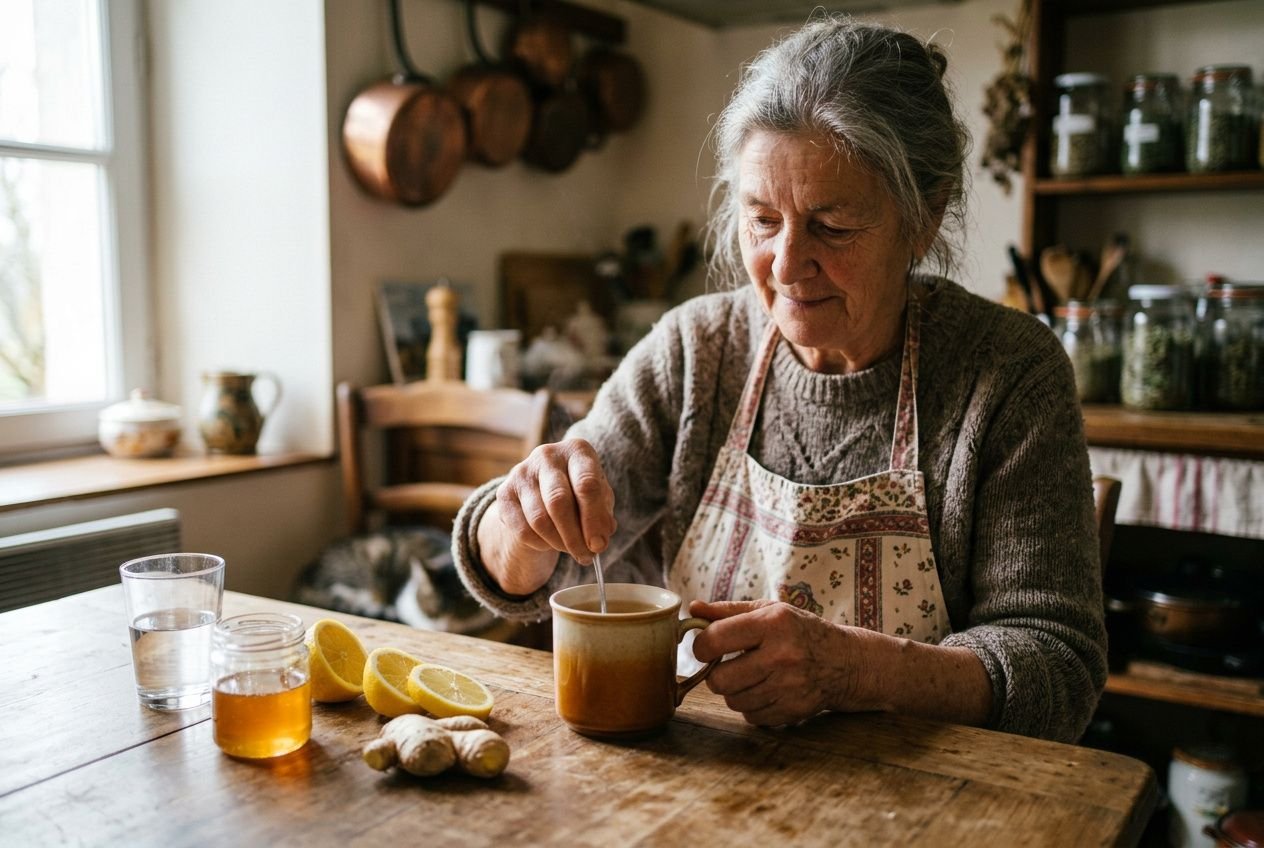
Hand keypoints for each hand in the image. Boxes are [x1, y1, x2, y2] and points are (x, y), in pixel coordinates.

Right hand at [495, 438, 615, 566]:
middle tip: (585, 556)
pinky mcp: (504, 492)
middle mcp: (547, 455)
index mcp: (577, 450)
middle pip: (558, 502)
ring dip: (559, 543)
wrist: (544, 488)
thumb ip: (603, 518)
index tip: (598, 545)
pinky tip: (551, 543)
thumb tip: (598, 542)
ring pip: (539, 519)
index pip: (586, 484)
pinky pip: (522, 529)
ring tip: (571, 550)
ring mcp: (522, 472)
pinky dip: (541, 544)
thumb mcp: (599, 499)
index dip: (593, 519)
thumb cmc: (580, 492)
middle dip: (574, 536)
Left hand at [689, 599, 871, 726]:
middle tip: (728, 666)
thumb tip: (692, 610)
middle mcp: (781, 656)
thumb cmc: (799, 631)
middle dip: (716, 674)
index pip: (715, 640)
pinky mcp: (793, 711)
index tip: (706, 648)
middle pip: (719, 680)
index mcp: (772, 624)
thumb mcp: (769, 610)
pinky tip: (767, 690)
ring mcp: (788, 687)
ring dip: (735, 691)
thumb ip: (727, 611)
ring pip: (733, 701)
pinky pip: (751, 716)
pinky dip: (752, 706)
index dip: (701, 647)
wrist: (845, 662)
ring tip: (752, 676)